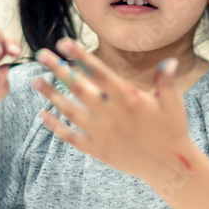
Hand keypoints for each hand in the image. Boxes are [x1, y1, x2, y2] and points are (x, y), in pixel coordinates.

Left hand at [32, 38, 194, 184]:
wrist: (167, 165)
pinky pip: (71, 136)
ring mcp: (101, 133)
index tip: (63, 43)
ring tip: (35, 81)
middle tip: (41, 54)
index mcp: (127, 98)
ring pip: (69, 110)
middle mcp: (110, 114)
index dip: (80, 56)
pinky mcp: (97, 150)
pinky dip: (55, 126)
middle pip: (78, 88)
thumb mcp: (172, 103)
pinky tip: (43, 114)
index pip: (98, 72)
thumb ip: (166, 80)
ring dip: (51, 95)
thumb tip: (170, 60)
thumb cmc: (172, 130)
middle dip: (58, 69)